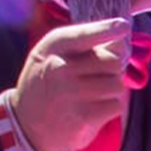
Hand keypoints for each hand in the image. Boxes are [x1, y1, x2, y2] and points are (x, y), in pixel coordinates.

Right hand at [11, 17, 131, 150]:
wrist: (28, 124)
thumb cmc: (50, 84)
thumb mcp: (57, 56)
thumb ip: (88, 46)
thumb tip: (121, 41)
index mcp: (54, 46)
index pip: (85, 35)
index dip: (106, 29)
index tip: (123, 25)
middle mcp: (59, 67)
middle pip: (112, 61)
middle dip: (111, 70)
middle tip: (94, 79)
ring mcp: (70, 92)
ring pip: (117, 84)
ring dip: (112, 91)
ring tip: (92, 95)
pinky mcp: (82, 116)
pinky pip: (116, 105)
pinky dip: (110, 108)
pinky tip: (92, 110)